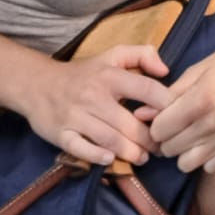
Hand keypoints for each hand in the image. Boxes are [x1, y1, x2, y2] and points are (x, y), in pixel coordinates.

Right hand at [24, 45, 170, 167]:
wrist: (38, 84)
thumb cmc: (84, 72)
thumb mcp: (113, 55)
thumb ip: (143, 55)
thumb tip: (165, 70)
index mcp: (111, 76)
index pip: (145, 89)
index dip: (165, 104)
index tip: (176, 117)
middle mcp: (94, 96)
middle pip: (128, 123)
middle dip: (149, 139)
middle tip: (161, 148)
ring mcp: (76, 117)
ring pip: (109, 139)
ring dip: (130, 152)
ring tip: (143, 157)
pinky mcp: (60, 134)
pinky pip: (81, 149)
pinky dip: (97, 156)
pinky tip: (110, 159)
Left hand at [144, 39, 214, 174]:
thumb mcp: (197, 70)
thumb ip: (168, 94)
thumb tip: (140, 114)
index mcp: (201, 98)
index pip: (160, 129)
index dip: (156, 123)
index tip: (163, 116)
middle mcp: (214, 121)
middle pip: (170, 148)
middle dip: (167, 138)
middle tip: (175, 125)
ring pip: (186, 163)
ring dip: (183, 151)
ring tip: (190, 134)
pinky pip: (208, 167)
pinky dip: (203, 157)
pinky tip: (207, 140)